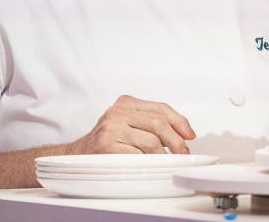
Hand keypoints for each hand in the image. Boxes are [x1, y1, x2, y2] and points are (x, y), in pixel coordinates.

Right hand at [67, 95, 195, 154]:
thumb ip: (152, 122)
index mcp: (126, 103)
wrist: (78, 154)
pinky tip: (150, 164)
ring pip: (151, 141)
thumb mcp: (129, 122)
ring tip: (166, 160)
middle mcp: (118, 112)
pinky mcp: (107, 146)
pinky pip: (137, 155)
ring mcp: (111, 128)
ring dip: (163, 154)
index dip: (179, 122)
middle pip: (158, 123)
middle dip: (176, 140)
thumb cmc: (109, 139)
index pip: (161, 108)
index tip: (190, 135)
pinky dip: (148, 162)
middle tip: (183, 152)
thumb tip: (185, 134)